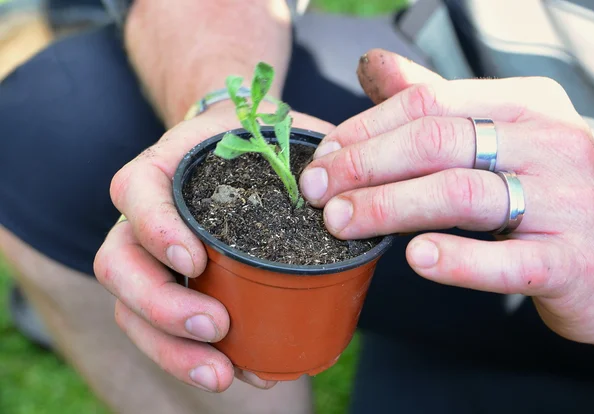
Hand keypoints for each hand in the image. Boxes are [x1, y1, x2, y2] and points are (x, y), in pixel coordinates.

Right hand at [94, 103, 332, 391]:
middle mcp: (143, 218)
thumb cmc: (255, 142)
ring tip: (222, 374)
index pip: (135, 193)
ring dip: (172, 349)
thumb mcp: (273, 134)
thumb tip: (338, 197)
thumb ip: (298, 153)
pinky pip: (164, 330)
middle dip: (162, 306)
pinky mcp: (171, 288)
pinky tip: (241, 372)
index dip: (156, 229)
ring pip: (131, 310)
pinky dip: (196, 357)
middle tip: (216, 326)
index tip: (196, 259)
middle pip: (119, 266)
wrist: (237, 148)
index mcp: (161, 172)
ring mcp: (151, 257)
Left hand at [300, 49, 593, 344]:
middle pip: (437, 142)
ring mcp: (565, 201)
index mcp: (524, 104)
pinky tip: (417, 258)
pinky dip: (458, 260)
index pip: (428, 101)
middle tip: (315, 191)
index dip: (365, 130)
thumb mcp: (500, 131)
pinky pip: (509, 261)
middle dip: (364, 166)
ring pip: (463, 194)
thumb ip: (438, 102)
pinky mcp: (571, 261)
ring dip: (389, 207)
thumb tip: (374, 65)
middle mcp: (549, 142)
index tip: (324, 157)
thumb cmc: (545, 186)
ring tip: (340, 222)